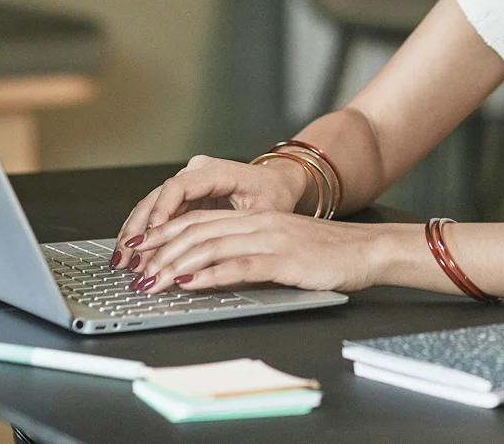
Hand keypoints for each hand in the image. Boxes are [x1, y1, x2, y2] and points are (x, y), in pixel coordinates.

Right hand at [110, 155, 307, 268]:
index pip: (178, 187)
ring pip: (152, 206)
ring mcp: (188, 182)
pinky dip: (144, 233)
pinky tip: (131, 253)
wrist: (279, 183)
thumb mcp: (264, 213)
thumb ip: (237, 230)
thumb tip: (212, 259)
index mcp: (216, 171)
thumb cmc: (275, 194)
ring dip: (136, 234)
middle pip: (158, 197)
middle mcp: (197, 172)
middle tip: (127, 259)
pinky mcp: (185, 196)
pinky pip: (158, 213)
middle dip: (140, 229)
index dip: (160, 212)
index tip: (150, 237)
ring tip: (122, 261)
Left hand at [127, 209, 383, 294]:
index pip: (200, 220)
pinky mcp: (284, 260)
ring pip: (212, 247)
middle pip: (198, 231)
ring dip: (177, 265)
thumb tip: (209, 268)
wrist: (367, 249)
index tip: (139, 248)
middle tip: (136, 270)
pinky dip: (212, 275)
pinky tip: (192, 284)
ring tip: (153, 281)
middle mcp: (259, 224)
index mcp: (256, 218)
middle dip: (161, 250)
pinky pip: (241, 265)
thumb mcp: (282, 245)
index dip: (165, 232)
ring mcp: (271, 240)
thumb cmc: (328, 253)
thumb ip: (249, 251)